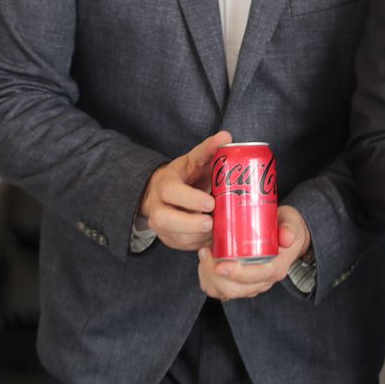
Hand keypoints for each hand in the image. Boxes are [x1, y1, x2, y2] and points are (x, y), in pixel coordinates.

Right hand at [139, 130, 230, 250]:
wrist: (165, 192)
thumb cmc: (185, 175)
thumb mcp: (194, 160)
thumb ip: (209, 149)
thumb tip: (227, 136)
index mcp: (165, 183)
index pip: (171, 191)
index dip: (190, 199)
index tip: (211, 203)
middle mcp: (158, 206)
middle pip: (165, 219)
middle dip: (189, 224)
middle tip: (211, 224)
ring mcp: (161, 225)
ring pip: (174, 237)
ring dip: (198, 237)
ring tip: (218, 231)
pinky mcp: (169, 238)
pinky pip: (182, 247)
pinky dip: (199, 245)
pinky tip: (215, 239)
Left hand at [198, 205, 310, 300]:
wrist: (285, 237)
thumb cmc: (285, 227)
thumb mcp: (291, 222)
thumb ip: (290, 227)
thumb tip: (287, 238)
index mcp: (276, 268)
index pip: (257, 276)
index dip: (237, 274)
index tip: (220, 265)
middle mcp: (263, 281)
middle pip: (235, 289)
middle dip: (214, 275)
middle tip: (205, 251)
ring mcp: (250, 286)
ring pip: (224, 292)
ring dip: (208, 277)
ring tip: (204, 253)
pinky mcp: (238, 286)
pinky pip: (218, 291)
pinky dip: (207, 280)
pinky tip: (205, 262)